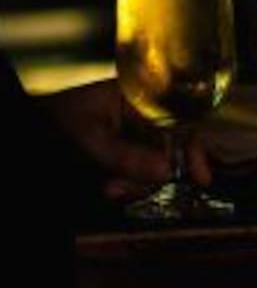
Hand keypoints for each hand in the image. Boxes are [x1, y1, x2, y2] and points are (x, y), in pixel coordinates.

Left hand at [39, 78, 211, 198]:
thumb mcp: (89, 138)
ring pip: (153, 165)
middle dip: (153, 174)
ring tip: (108, 189)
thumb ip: (127, 155)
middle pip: (169, 148)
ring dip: (136, 182)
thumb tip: (167, 171)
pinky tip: (108, 188)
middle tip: (124, 190)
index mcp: (139, 97)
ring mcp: (133, 134)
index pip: (179, 120)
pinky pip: (137, 171)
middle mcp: (142, 114)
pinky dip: (127, 183)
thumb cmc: (55, 122)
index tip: (200, 177)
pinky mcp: (123, 152)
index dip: (192, 148)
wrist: (24, 131)